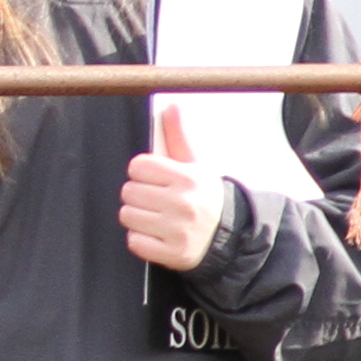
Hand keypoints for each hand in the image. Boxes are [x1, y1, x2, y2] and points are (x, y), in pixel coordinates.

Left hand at [119, 100, 227, 269]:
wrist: (232, 238)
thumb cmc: (207, 198)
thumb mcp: (197, 166)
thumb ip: (179, 136)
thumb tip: (171, 107)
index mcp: (187, 178)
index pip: (138, 167)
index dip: (143, 173)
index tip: (155, 181)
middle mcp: (183, 204)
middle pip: (129, 191)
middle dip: (139, 196)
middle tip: (156, 201)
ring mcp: (177, 230)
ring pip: (128, 216)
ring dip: (138, 217)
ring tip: (156, 218)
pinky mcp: (173, 254)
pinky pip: (135, 241)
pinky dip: (142, 240)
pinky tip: (157, 235)